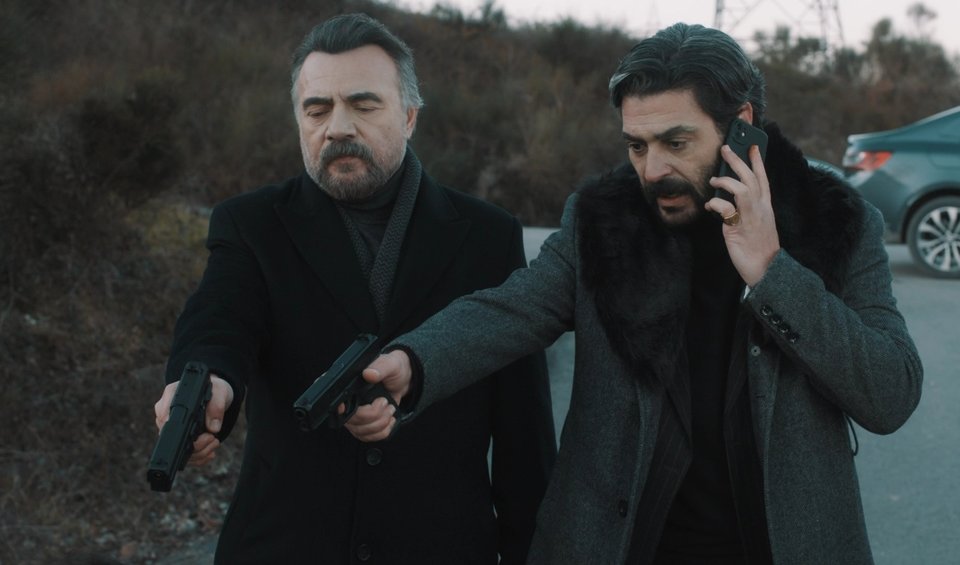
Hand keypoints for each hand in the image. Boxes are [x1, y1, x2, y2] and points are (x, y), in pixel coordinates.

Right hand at [154, 374, 233, 465]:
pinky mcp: (179, 439)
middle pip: (168, 439)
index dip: (177, 432)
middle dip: (194, 445)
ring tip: (213, 442)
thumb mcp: (220, 393)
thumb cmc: (215, 390)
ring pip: (176, 451)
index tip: (196, 436)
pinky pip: (186, 456)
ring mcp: (171, 428)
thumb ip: (216, 407)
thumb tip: (213, 428)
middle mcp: (166, 413)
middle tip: (211, 438)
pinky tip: (210, 451)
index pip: (163, 418)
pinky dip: (200, 458)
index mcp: (171, 396)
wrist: (218, 395)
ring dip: (199, 453)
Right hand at [344, 350, 411, 441]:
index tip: (346, 409)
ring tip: (389, 410)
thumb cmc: (394, 369)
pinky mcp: (364, 426)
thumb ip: (380, 367)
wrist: (403, 381)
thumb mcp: (390, 364)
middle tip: (385, 403)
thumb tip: (369, 374)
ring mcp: (354, 416)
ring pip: (360, 431)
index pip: (335, 401)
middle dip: (373, 415)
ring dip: (380, 423)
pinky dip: (381, 432)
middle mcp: (347, 402)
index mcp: (348, 384)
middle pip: (351, 420)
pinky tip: (388, 420)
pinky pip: (367, 437)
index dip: (339, 408)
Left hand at [705, 144, 780, 285]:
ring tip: (714, 179)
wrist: (765, 268)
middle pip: (750, 178)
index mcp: (765, 206)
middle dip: (738, 161)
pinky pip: (726, 209)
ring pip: (742, 188)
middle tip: (726, 148)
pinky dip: (716, 203)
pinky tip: (709, 204)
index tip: (753, 146)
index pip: (763, 179)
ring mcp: (750, 217)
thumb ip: (747, 209)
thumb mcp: (756, 223)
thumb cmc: (758, 246)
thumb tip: (728, 196)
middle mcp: (760, 208)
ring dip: (726, 180)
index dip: (757, 161)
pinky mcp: (738, 228)